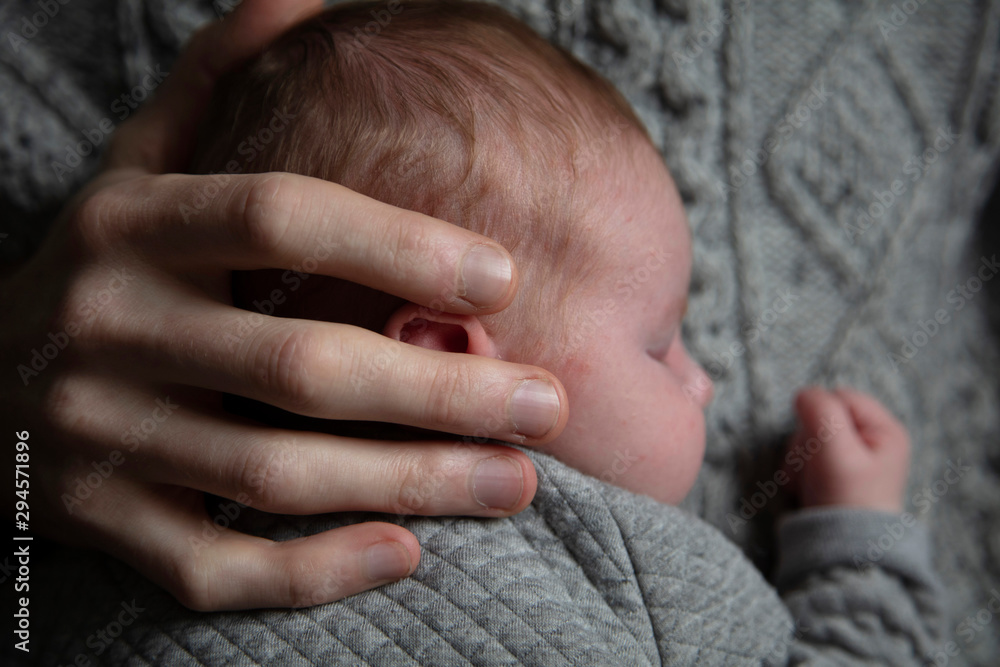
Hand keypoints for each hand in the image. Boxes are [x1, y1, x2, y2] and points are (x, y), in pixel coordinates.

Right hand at [0, 0, 566, 610]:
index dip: (399, 246)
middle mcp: (105, 327)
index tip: (506, 278)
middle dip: (442, 392)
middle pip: (301, 367)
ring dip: (410, 484)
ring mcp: (94, 436)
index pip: (280, 218)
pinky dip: (311, 571)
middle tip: (548, 406)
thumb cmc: (111, 271)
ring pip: (272, 475)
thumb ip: (216, 86)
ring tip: (518, 482)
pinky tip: (404, 554)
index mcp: (130, 225)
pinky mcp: (96, 523)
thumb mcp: (140, 166)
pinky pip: (211, 567)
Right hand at [784, 387, 909, 512]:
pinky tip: (804, 488)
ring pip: (810, 437)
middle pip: (822, 417)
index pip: (839, 397)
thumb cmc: (846, 501)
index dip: (819, 416)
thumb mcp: (836, 451)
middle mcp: (873, 442)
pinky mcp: (836, 475)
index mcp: (885, 430)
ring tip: (807, 482)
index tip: (817, 446)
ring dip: (799, 458)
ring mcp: (854, 459)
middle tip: (811, 468)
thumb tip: (804, 393)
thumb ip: (821, 412)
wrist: (843, 553)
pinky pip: (807, 458)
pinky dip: (799, 471)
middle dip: (807, 442)